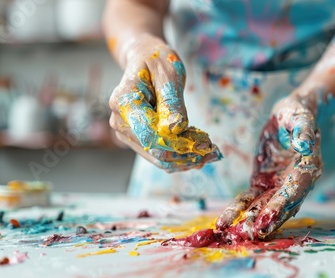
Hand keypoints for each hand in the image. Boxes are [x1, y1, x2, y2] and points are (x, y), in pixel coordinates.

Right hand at [109, 36, 221, 171]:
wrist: (144, 61)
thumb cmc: (157, 62)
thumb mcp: (169, 75)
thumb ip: (171, 102)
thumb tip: (175, 129)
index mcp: (124, 102)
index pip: (151, 134)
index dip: (180, 143)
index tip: (206, 143)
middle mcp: (120, 121)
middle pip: (155, 150)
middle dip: (187, 153)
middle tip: (214, 151)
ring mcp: (126, 133)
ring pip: (158, 158)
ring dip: (186, 159)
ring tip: (211, 154)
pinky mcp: (136, 140)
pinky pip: (158, 155)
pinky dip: (180, 158)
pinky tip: (200, 155)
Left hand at [216, 94, 321, 239]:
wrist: (288, 114)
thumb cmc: (297, 114)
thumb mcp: (301, 118)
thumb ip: (303, 132)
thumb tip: (305, 144)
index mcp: (308, 168)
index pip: (295, 190)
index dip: (282, 204)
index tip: (268, 217)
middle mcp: (294, 182)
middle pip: (281, 205)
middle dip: (266, 220)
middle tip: (251, 234)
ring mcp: (278, 184)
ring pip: (264, 206)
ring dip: (250, 219)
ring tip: (233, 233)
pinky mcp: (263, 182)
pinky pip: (250, 197)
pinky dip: (239, 208)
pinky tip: (225, 221)